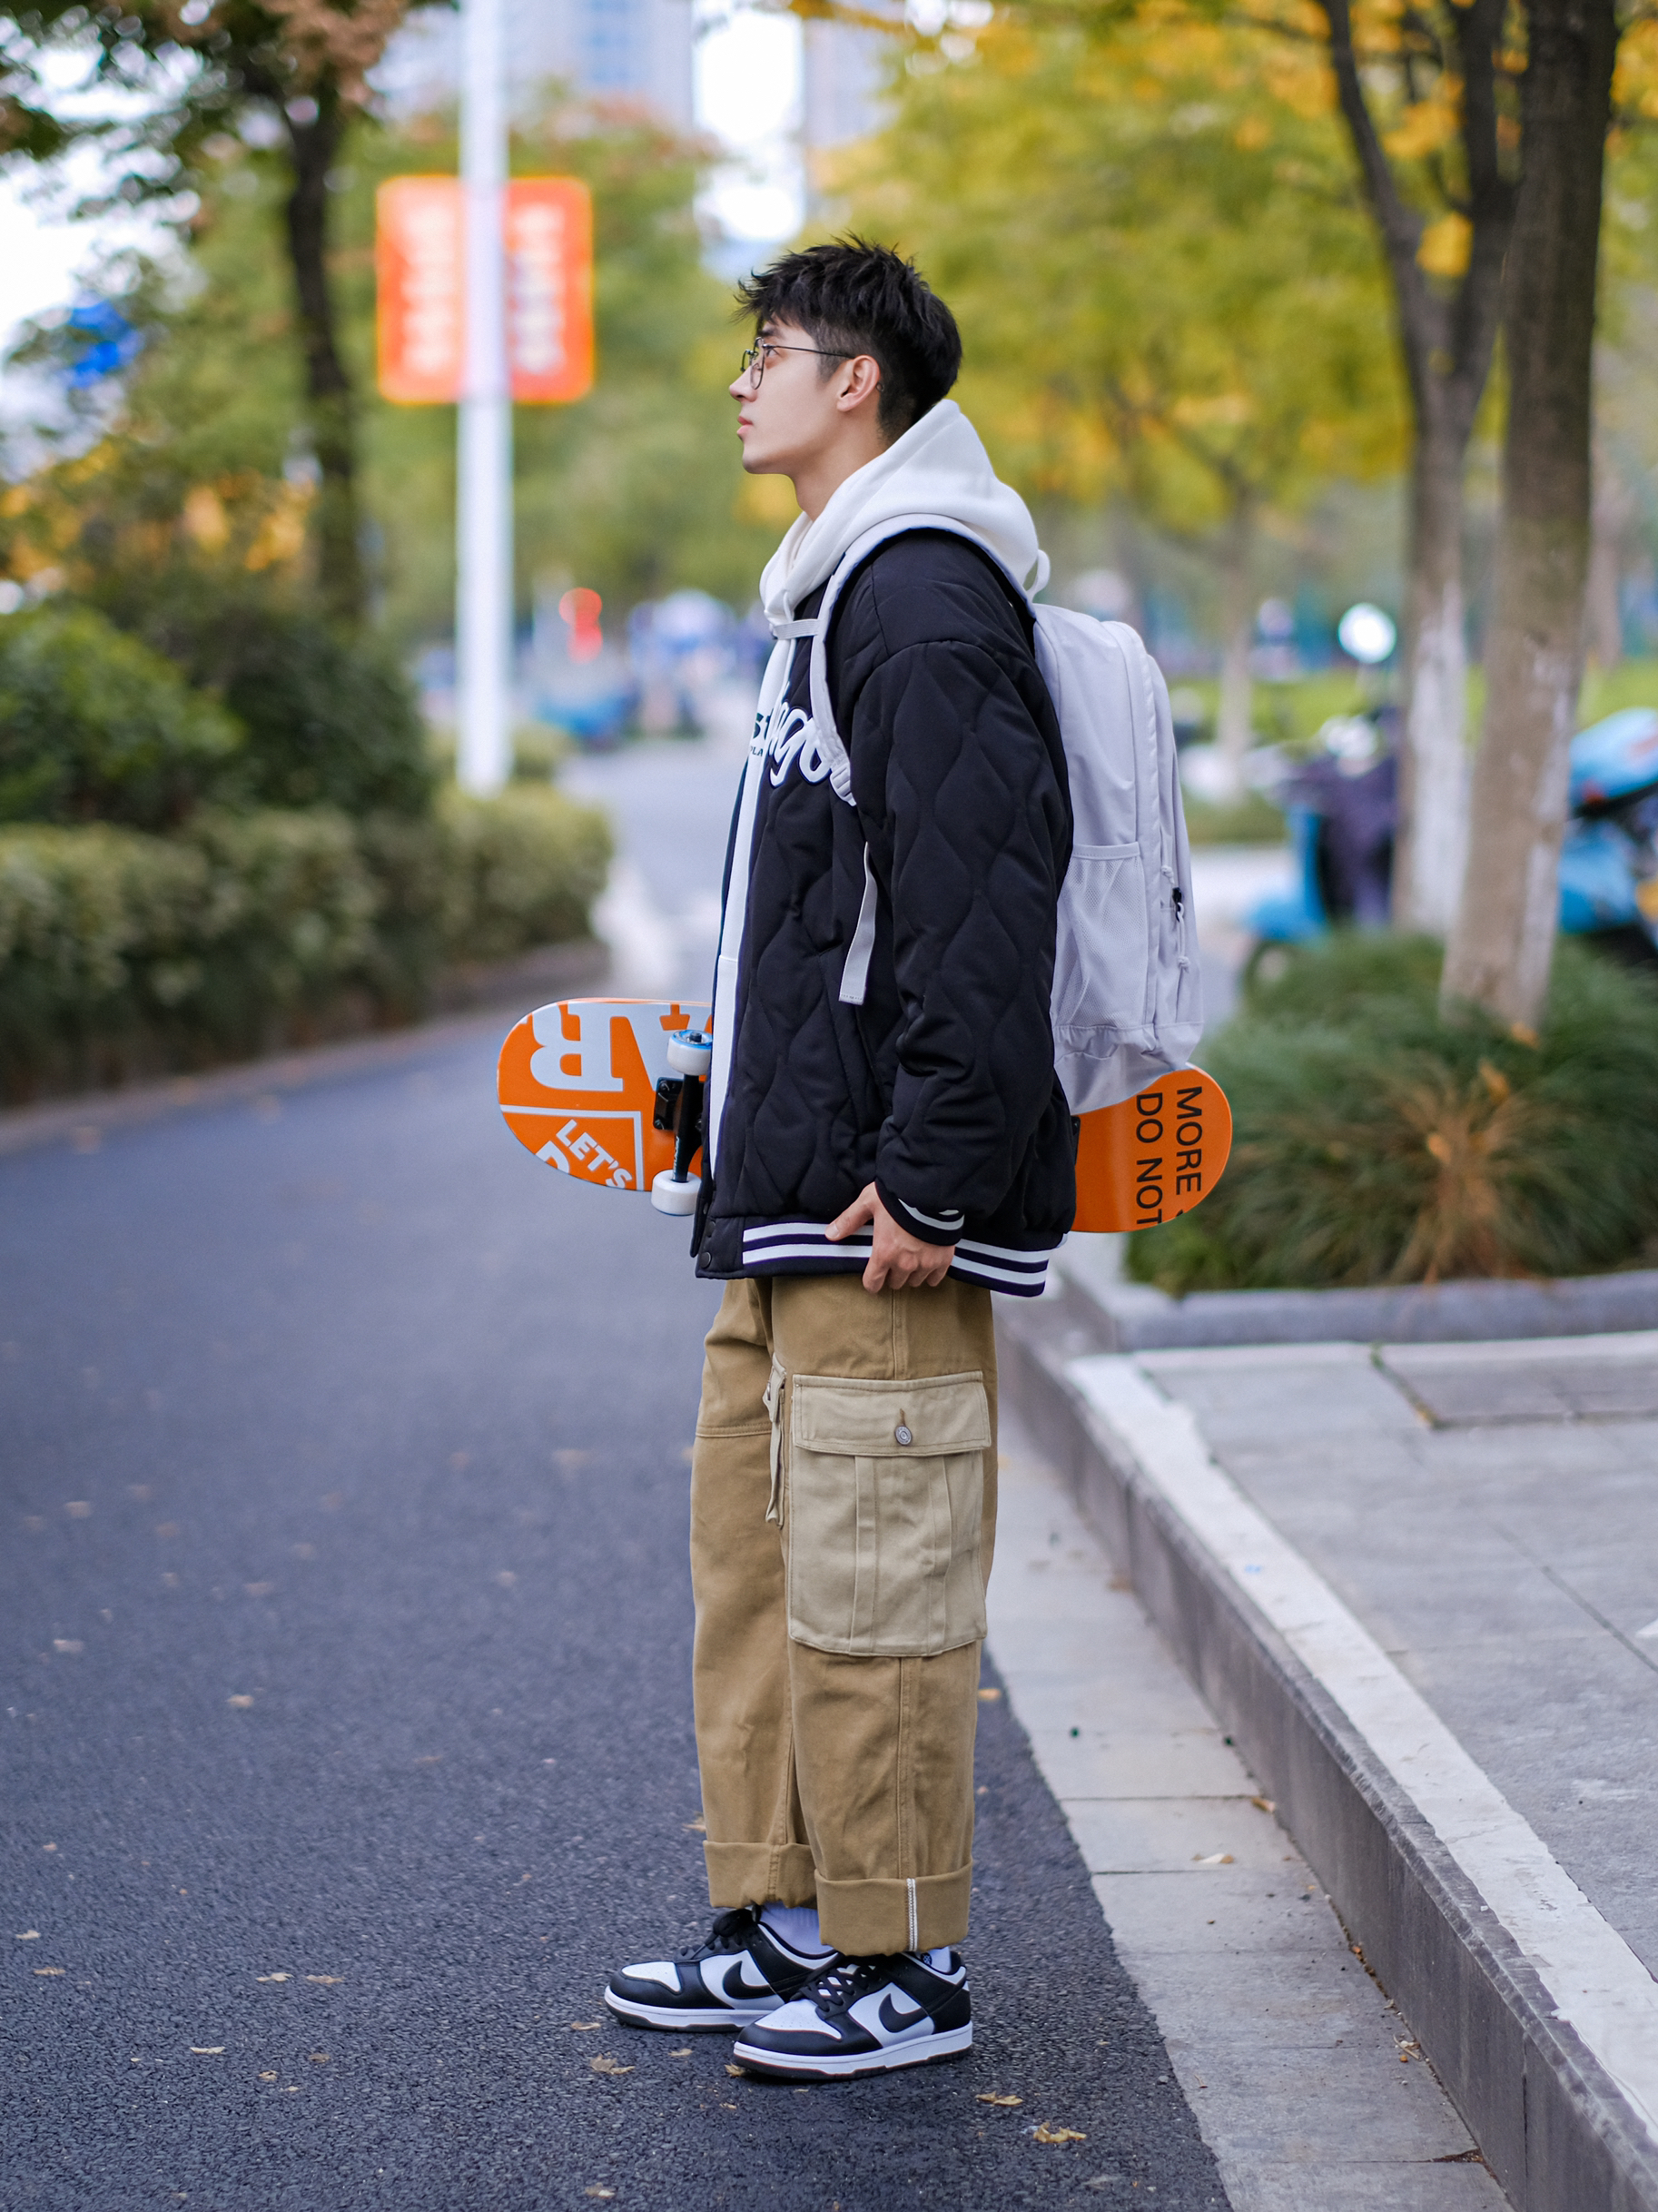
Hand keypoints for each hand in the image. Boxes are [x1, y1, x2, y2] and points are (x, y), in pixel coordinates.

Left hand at [826, 1182, 955, 1293]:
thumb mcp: (868, 1202)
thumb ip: (849, 1220)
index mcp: (884, 1253)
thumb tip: (829, 1234)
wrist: (931, 1191)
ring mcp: (925, 1263)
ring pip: (915, 1282)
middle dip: (893, 1274)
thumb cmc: (897, 1195)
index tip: (874, 1277)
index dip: (872, 1282)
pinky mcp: (943, 1260)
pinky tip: (929, 1264)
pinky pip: (935, 1279)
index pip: (873, 1283)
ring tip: (912, 1260)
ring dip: (912, 1274)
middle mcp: (904, 1264)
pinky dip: (931, 1274)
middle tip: (894, 1260)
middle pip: (895, 1283)